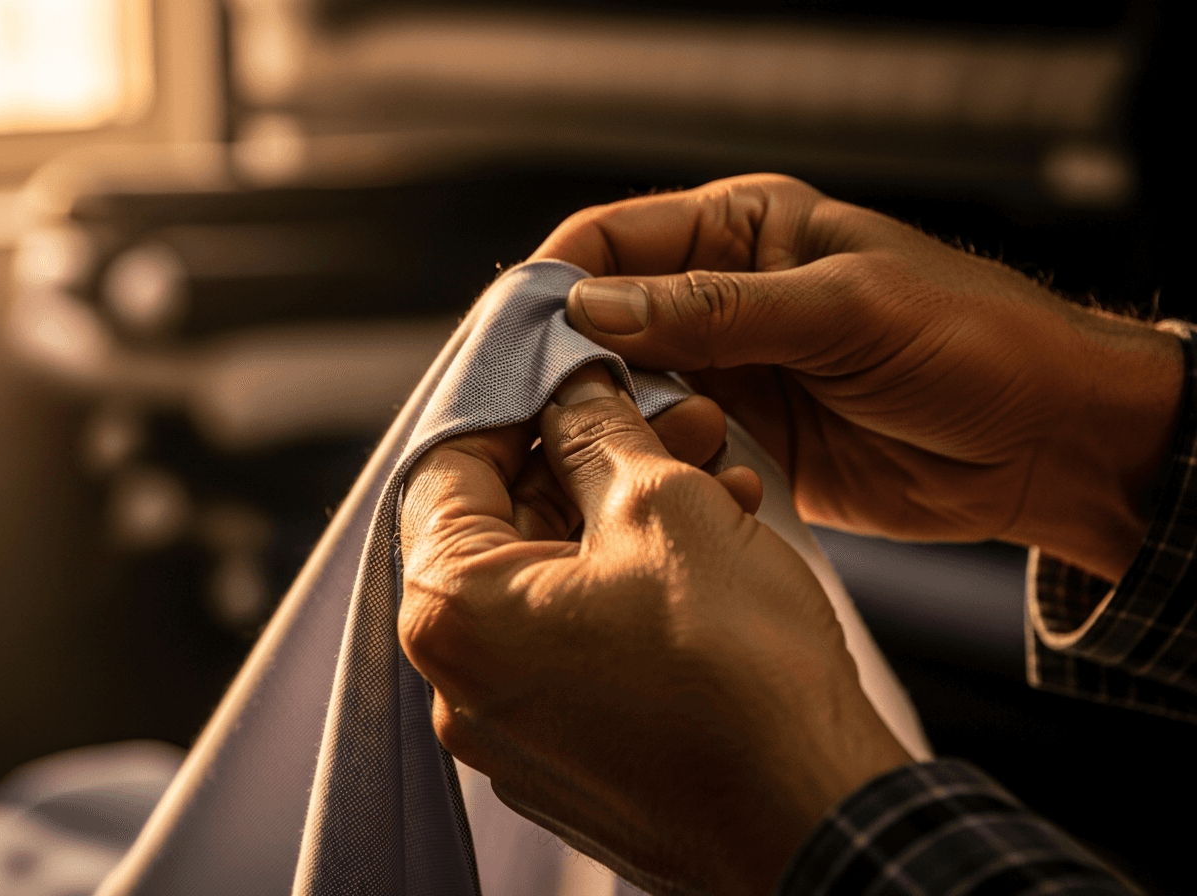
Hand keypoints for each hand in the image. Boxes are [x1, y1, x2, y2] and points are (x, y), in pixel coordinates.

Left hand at [399, 364, 911, 894]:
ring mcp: (514, 732)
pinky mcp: (568, 760)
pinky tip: (711, 543)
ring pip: (553, 583)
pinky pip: (578, 645)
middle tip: (671, 417)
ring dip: (624, 517)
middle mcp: (463, 684)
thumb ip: (594, 431)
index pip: (447, 466)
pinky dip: (629, 587)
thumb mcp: (662, 504)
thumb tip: (570, 391)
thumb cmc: (734, 668)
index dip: (518, 403)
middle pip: (505, 526)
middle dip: (590, 457)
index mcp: (455, 613)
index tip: (576, 375)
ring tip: (713, 471)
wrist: (813, 815)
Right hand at [536, 174, 1183, 581]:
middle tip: (519, 411)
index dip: (552, 282)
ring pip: (628, 385)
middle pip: (605, 316)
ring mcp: (733, 369)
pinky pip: (670, 443)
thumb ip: (714, 309)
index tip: (508, 339)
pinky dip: (650, 461)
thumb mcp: (844, 309)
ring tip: (586, 451)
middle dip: (561, 359)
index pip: (613, 239)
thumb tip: (590, 307)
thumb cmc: (973, 345)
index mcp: (745, 230)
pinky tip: (649, 479)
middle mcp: (725, 296)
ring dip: (604, 416)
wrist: (1047, 443)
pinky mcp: (747, 436)